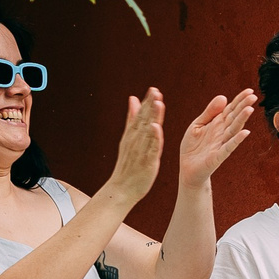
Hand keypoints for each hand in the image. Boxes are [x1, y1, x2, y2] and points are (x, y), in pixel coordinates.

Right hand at [101, 89, 165, 206]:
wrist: (121, 188)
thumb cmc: (128, 164)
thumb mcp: (128, 138)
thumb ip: (132, 119)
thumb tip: (133, 99)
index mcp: (132, 135)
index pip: (140, 116)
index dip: (146, 103)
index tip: (153, 89)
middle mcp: (135, 141)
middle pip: (143, 120)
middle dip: (149, 105)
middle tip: (155, 90)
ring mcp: (140, 151)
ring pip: (147, 132)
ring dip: (152, 117)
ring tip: (157, 103)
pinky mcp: (147, 161)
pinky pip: (151, 148)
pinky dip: (153, 138)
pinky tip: (157, 128)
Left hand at [177, 88, 257, 189]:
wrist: (187, 169)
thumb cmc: (193, 147)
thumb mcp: (197, 124)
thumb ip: (209, 112)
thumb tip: (223, 97)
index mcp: (217, 124)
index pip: (231, 109)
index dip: (239, 100)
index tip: (249, 91)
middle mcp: (222, 132)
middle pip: (234, 117)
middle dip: (243, 107)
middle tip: (253, 97)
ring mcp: (221, 144)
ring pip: (233, 130)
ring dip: (242, 120)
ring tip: (250, 109)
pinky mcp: (218, 156)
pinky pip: (228, 147)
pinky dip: (237, 140)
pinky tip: (245, 132)